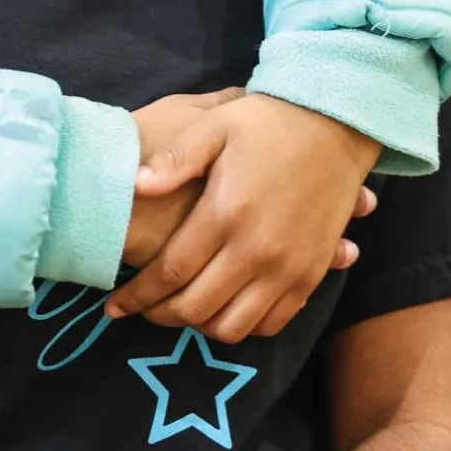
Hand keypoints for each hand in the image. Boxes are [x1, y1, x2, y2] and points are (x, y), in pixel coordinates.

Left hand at [111, 93, 378, 339]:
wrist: (336, 126)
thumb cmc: (266, 123)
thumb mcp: (215, 126)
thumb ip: (174, 159)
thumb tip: (135, 185)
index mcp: (226, 213)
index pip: (170, 272)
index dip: (137, 296)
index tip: (114, 305)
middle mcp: (257, 249)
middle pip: (196, 307)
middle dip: (159, 315)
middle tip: (141, 309)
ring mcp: (289, 268)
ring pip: (233, 326)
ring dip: (199, 326)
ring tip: (179, 309)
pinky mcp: (311, 275)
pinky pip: (272, 323)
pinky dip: (243, 326)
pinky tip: (223, 309)